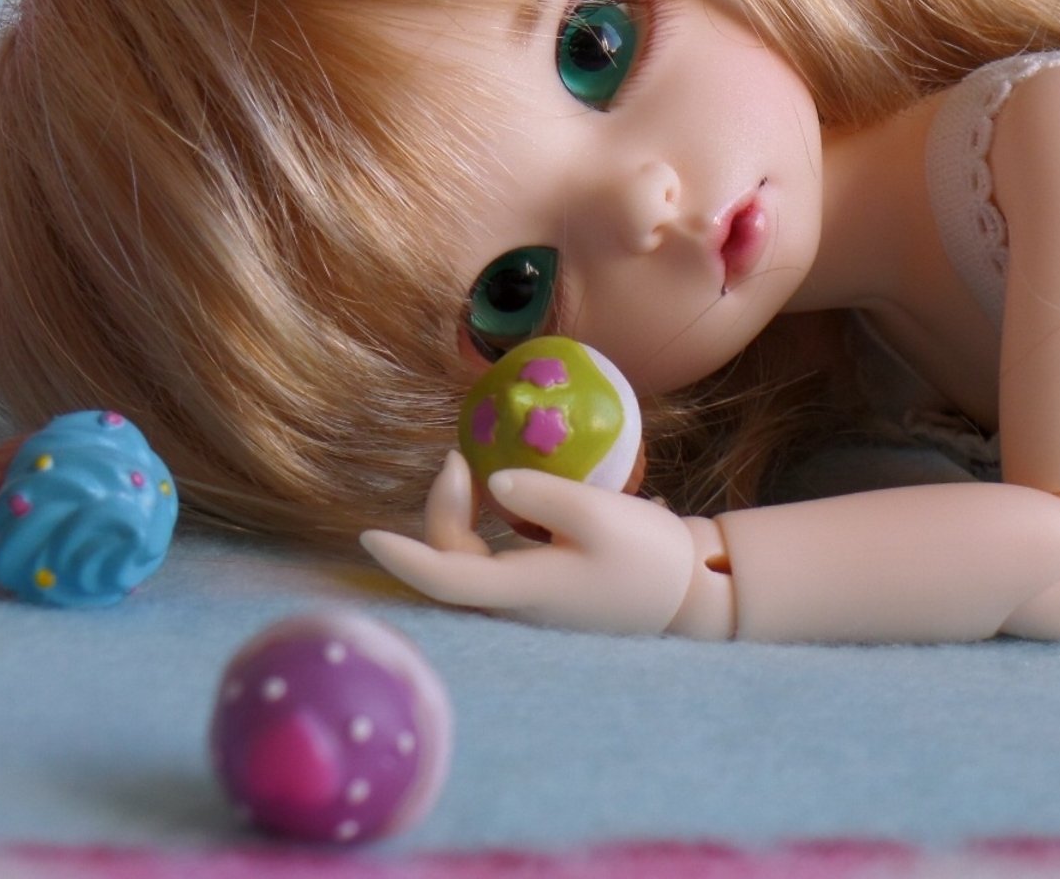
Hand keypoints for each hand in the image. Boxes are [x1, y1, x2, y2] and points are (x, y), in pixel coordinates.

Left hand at [360, 450, 695, 635]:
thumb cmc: (647, 555)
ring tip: (472, 469)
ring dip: (458, 520)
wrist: (692, 592)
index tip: (367, 534)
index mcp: (522, 588)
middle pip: (451, 565)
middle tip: (459, 456)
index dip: (403, 556)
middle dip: (442, 510)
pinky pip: (491, 564)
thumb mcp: (599, 514)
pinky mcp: (543, 594)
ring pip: (468, 565)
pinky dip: (481, 530)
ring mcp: (529, 603)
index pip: (444, 577)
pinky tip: (498, 497)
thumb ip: (542, 494)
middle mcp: (515, 604)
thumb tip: (492, 482)